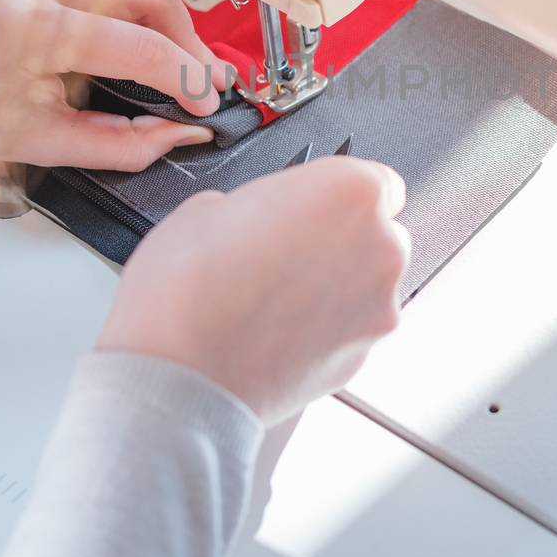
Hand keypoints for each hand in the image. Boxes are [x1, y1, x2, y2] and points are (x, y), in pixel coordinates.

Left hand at [0, 0, 229, 169]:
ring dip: (163, 17)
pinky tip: (129, 32)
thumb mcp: (34, 144)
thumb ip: (119, 145)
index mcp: (26, 26)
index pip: (139, 47)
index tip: (206, 103)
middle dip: (188, 39)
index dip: (186, 79)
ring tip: (172, 60)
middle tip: (202, 78)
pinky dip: (129, 0)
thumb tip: (182, 134)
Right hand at [98, 157, 410, 424]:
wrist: (178, 378)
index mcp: (349, 191)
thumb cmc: (187, 292)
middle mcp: (378, 246)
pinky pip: (352, 327)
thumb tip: (265, 219)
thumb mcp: (210, 206)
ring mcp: (376, 306)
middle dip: (339, 240)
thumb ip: (262, 203)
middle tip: (283, 250)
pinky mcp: (362, 355)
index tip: (315, 204)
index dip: (338, 193)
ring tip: (274, 297)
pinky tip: (278, 330)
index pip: (376, 178)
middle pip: (377, 232)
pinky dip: (326, 327)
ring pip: (367, 283)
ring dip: (335, 285)